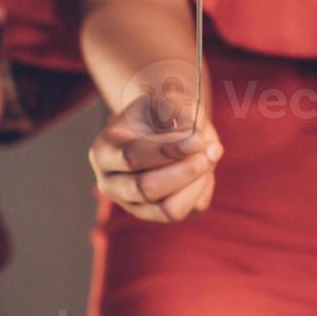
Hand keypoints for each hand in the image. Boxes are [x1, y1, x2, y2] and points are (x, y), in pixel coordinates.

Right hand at [89, 80, 221, 222]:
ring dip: (197, 182)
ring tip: (212, 154)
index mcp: (104, 151)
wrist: (164, 125)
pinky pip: (189, 210)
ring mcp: (134, 205)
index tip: (198, 140)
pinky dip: (203, 187)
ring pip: (168, 210)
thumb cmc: (160, 111)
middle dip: (185, 170)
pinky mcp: (160, 215)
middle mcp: (111, 185)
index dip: (167, 151)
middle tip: (212, 148)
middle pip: (145, 189)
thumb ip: (176, 112)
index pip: (131, 157)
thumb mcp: (164, 100)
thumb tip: (192, 136)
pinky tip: (205, 166)